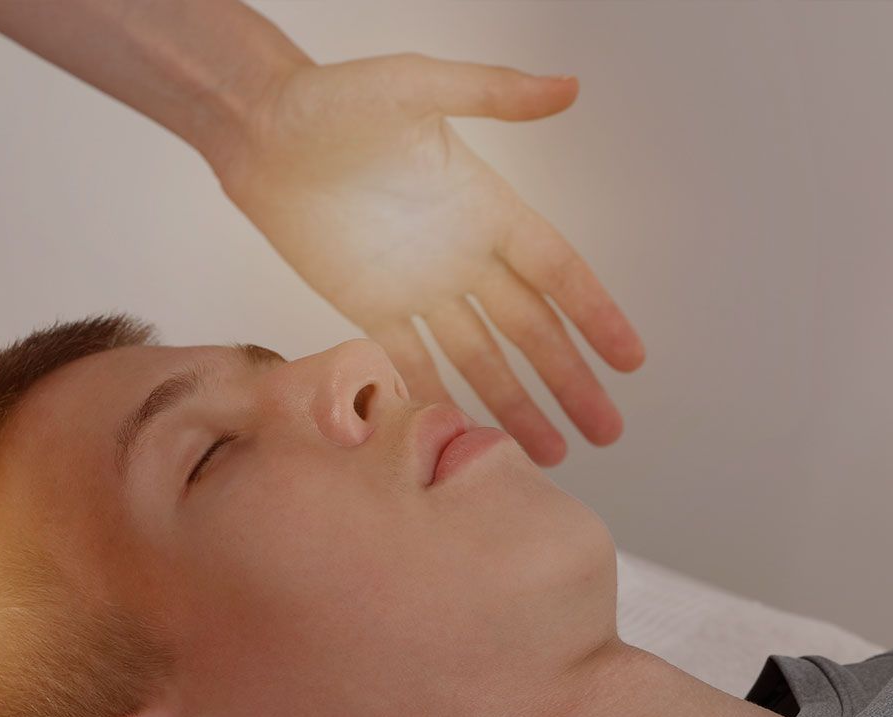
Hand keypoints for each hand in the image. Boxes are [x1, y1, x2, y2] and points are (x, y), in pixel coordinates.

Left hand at [210, 53, 644, 464]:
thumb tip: (566, 88)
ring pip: (480, 359)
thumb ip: (490, 93)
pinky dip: (434, 398)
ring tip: (549, 453)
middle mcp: (464, 254)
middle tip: (605, 431)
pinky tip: (460, 435)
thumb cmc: (335, 98)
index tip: (631, 360)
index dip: (596, 315)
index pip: (557, 272)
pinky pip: (409, 363)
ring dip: (514, 405)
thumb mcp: (416, 86)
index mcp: (488, 206)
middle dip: (569, 382)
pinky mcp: (370, 306)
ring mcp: (419, 286)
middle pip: (531, 330)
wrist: (261, 130)